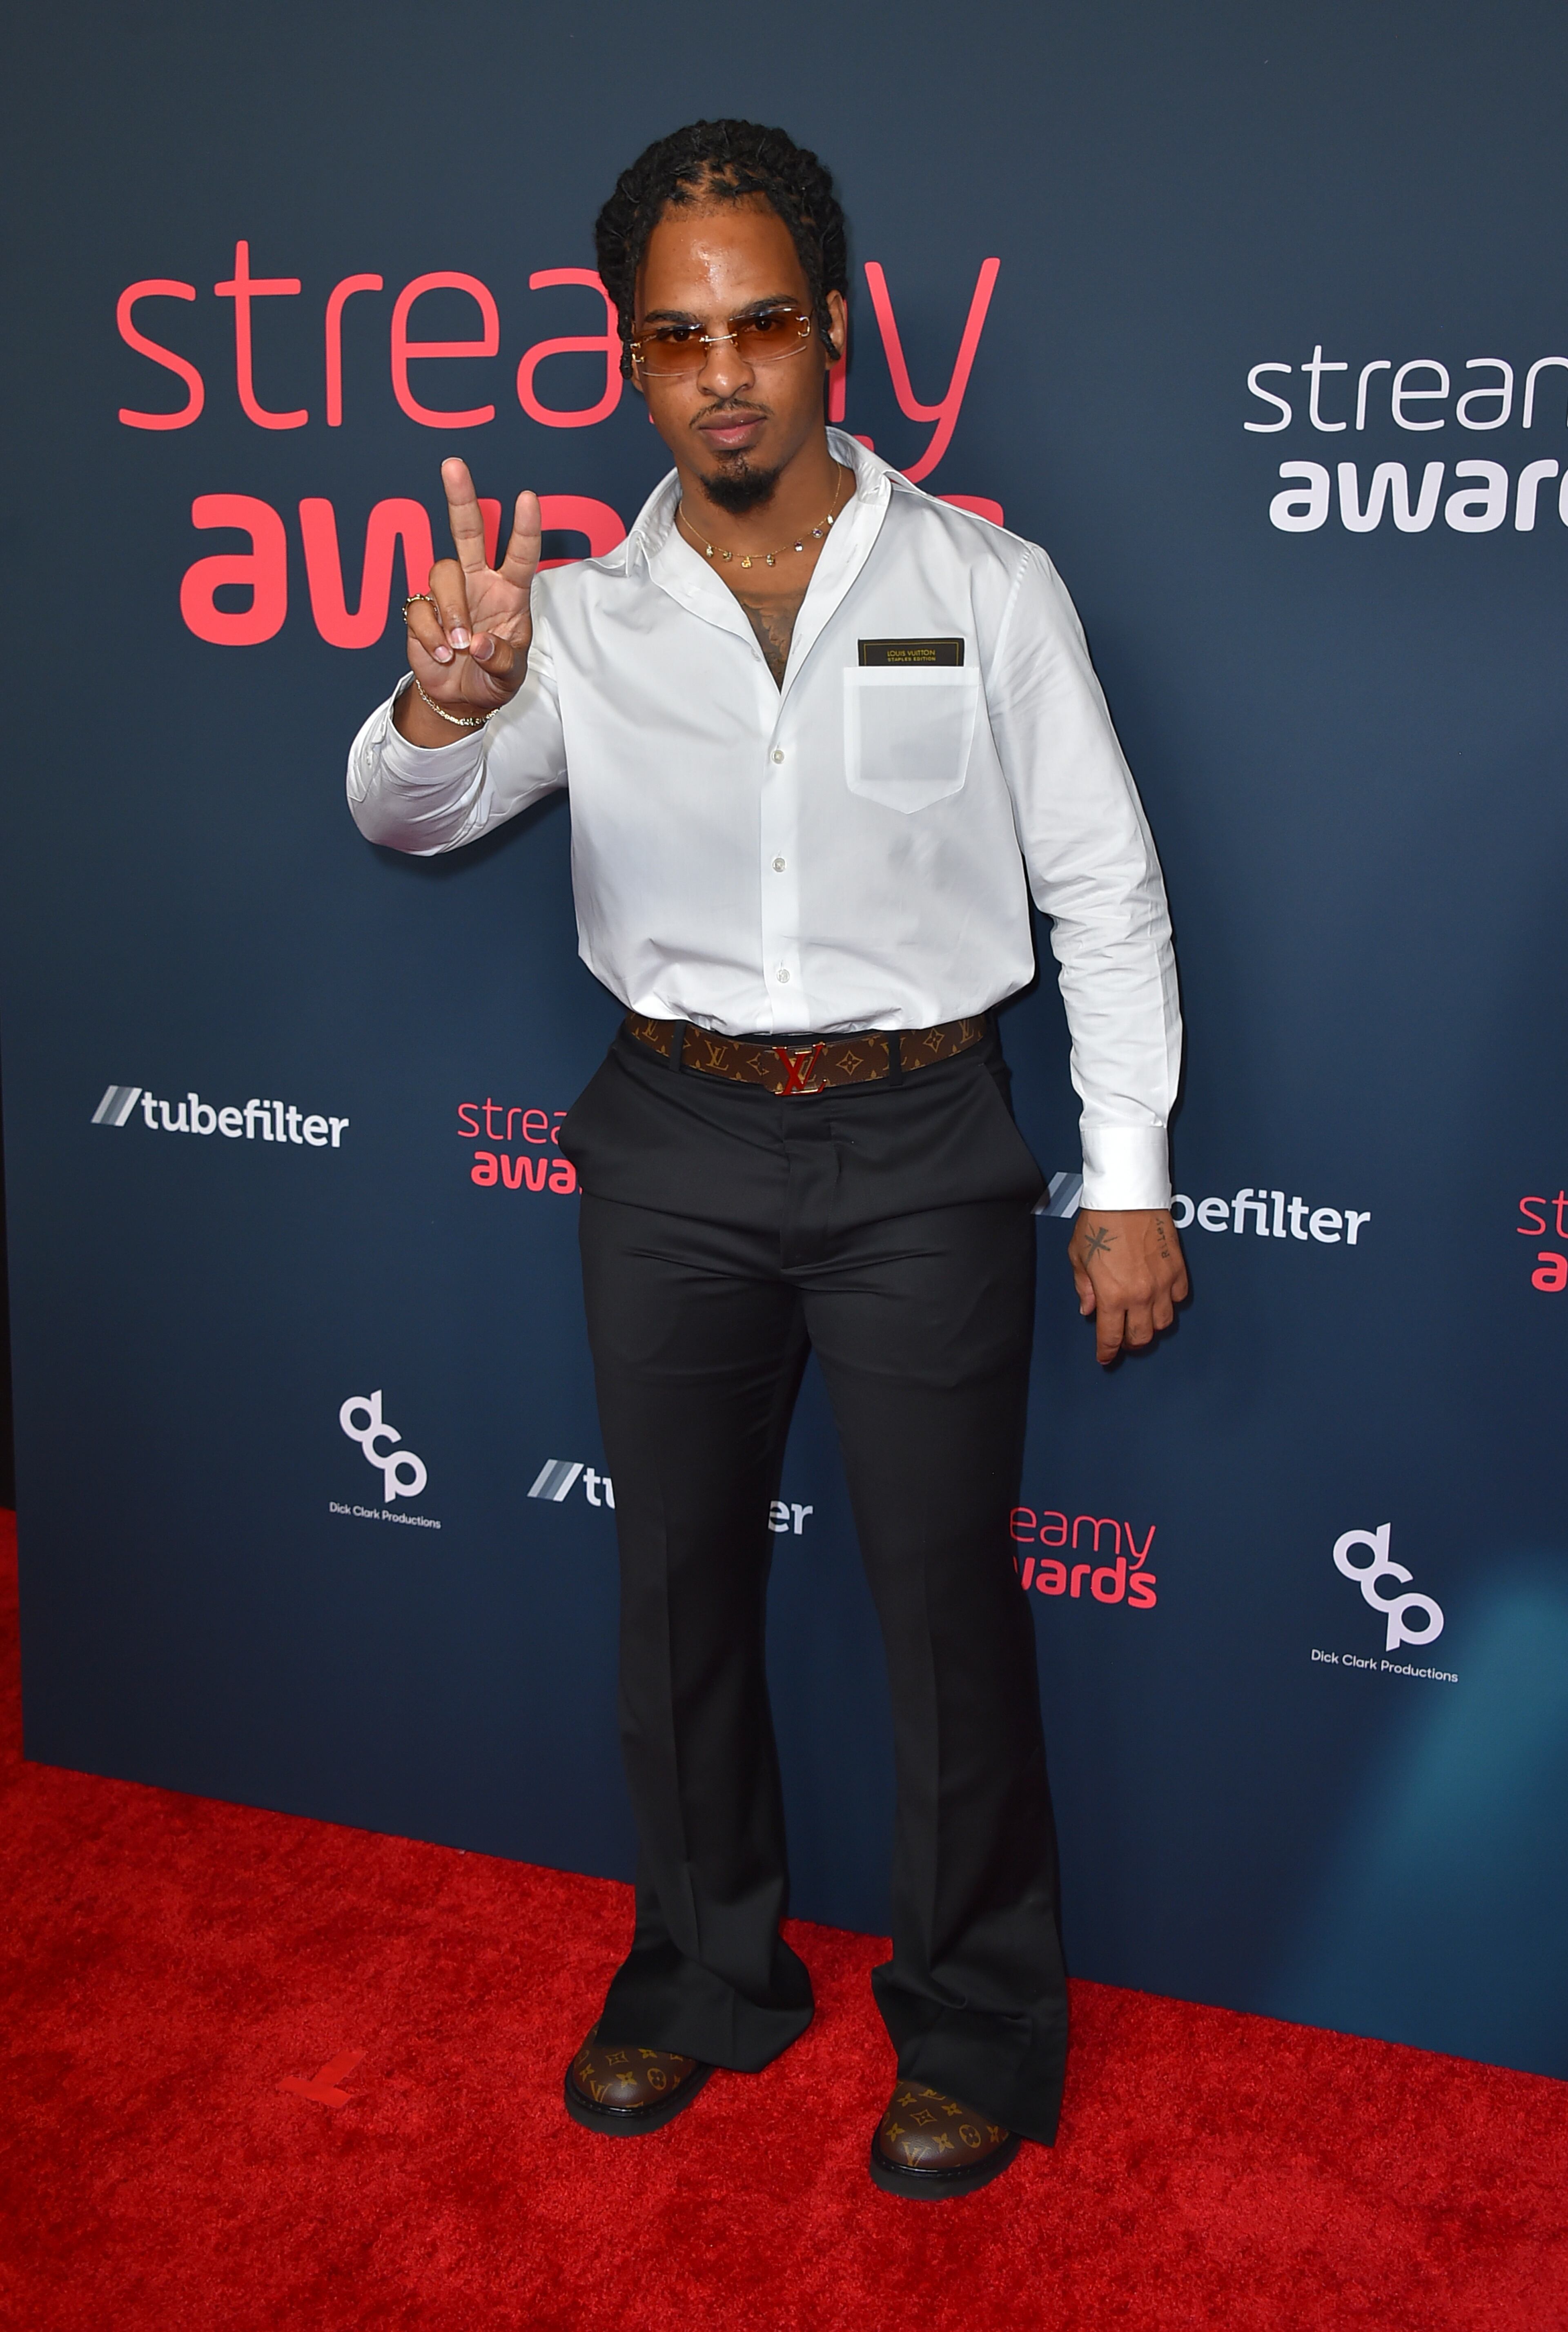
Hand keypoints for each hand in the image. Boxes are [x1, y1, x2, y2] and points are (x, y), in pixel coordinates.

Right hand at [395, 459, 540, 738]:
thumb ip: (500, 660)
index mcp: (510, 591)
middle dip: (460, 498)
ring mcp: (448, 593)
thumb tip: (476, 644)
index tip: (527, 497)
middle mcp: (478, 582)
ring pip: (441, 573)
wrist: (461, 699)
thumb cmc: (493, 677)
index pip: (520, 554)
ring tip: (458, 647)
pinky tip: (441, 655)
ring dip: (451, 610)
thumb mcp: (510, 676)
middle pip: (467, 531)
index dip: (524, 527)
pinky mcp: (421, 610)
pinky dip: (430, 636)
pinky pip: (419, 609)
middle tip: (453, 465)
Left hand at [1068, 1208, 1188, 1365]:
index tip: (1105, 1357)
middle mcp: (1140, 1295)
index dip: (1107, 1352)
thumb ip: (1084, 1287)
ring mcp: (1162, 1283)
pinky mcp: (1178, 1269)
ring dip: (1151, 1325)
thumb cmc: (1099, 1222)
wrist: (1127, 1196)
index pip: (1111, 1337)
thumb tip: (1089, 1308)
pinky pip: (1179, 1298)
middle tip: (1123, 1339)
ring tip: (1141, 1319)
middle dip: (1130, 1343)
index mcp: (1112, 1295)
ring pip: (1164, 1322)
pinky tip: (1159, 1297)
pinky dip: (1170, 1302)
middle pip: (1142, 1337)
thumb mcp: (1079, 1256)